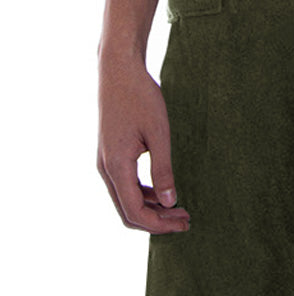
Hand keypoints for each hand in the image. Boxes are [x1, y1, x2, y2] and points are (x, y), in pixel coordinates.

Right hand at [97, 50, 190, 233]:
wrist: (118, 70)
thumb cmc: (140, 97)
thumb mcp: (158, 132)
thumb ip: (163, 169)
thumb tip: (171, 202)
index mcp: (117, 166)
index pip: (135, 211)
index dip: (159, 225)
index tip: (184, 223)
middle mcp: (106, 169)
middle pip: (128, 211)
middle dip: (157, 221)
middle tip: (186, 220)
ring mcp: (106, 162)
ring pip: (125, 199)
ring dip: (151, 208)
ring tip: (179, 209)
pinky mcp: (110, 154)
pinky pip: (124, 185)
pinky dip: (144, 193)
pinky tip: (164, 191)